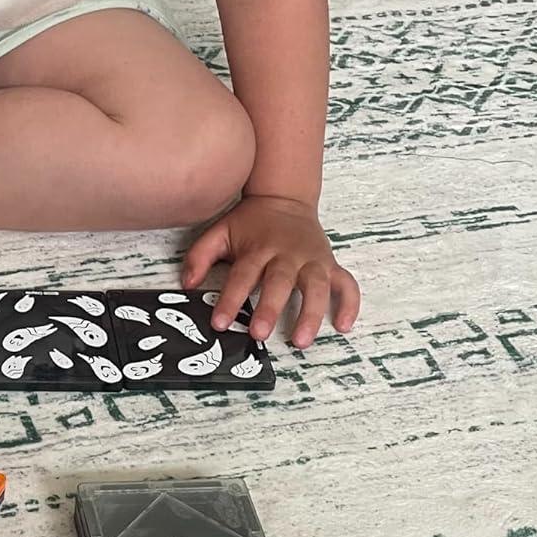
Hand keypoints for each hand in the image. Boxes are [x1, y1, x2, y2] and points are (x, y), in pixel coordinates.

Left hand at [182, 194, 359, 347]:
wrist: (283, 197)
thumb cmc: (250, 221)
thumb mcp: (220, 231)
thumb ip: (200, 256)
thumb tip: (186, 283)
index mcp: (259, 248)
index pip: (243, 275)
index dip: (230, 299)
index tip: (220, 323)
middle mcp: (288, 254)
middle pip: (280, 282)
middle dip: (270, 308)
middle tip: (259, 334)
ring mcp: (312, 259)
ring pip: (317, 286)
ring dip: (311, 314)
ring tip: (302, 340)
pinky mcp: (330, 264)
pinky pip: (346, 284)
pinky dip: (350, 304)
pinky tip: (344, 325)